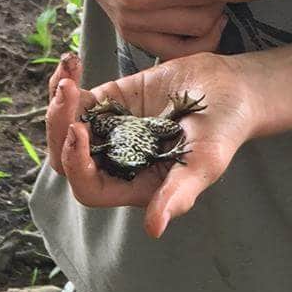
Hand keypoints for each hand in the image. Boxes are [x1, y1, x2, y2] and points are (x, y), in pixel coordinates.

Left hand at [45, 51, 257, 239]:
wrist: (233, 89)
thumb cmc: (225, 131)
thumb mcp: (205, 163)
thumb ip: (179, 194)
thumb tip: (154, 229)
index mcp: (133, 185)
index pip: (89, 188)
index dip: (77, 165)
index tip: (79, 130)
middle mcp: (115, 162)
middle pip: (66, 159)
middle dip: (58, 129)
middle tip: (67, 95)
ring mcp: (109, 131)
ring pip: (65, 127)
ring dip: (59, 102)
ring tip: (70, 74)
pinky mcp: (109, 101)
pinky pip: (76, 99)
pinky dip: (66, 82)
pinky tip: (72, 63)